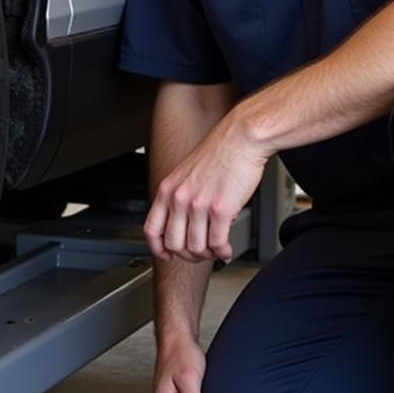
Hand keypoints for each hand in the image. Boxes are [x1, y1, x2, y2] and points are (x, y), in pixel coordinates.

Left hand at [144, 112, 267, 261]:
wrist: (241, 137)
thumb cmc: (220, 151)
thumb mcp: (187, 172)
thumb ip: (181, 195)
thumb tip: (185, 223)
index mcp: (168, 188)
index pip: (152, 229)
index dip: (158, 248)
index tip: (167, 255)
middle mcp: (179, 198)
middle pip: (174, 244)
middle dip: (188, 255)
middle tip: (201, 253)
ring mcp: (198, 205)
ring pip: (196, 248)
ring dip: (208, 255)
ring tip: (217, 249)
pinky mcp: (220, 209)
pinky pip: (217, 243)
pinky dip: (223, 252)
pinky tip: (227, 249)